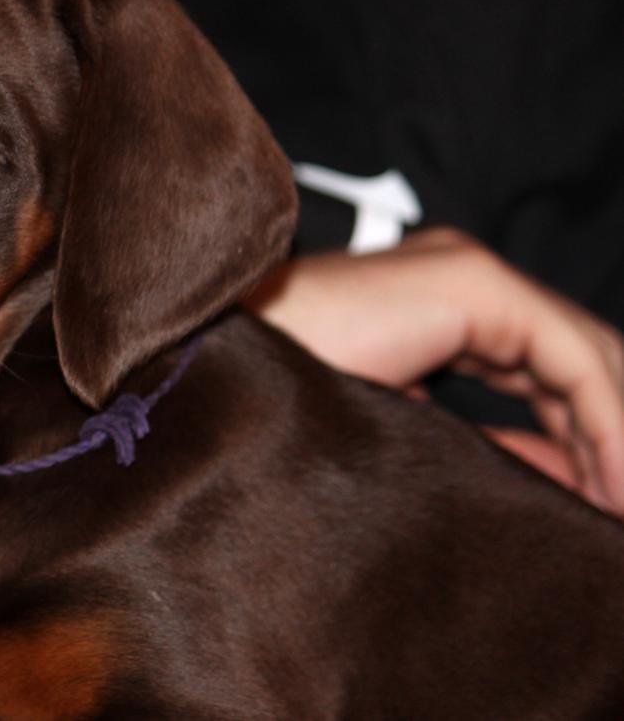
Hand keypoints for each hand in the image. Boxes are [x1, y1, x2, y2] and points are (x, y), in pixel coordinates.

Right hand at [245, 227, 623, 514]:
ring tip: (614, 512)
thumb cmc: (275, 402)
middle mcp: (461, 278)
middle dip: (604, 438)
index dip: (584, 443)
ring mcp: (467, 273)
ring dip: (611, 436)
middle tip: (612, 515)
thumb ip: (475, 445)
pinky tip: (610, 483)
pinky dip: (605, 425)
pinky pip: (572, 360)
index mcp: (437, 305)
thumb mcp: (397, 431)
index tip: (596, 509)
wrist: (205, 368)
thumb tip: (553, 479)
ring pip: (585, 357)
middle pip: (574, 360)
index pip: (544, 371)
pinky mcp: (471, 284)